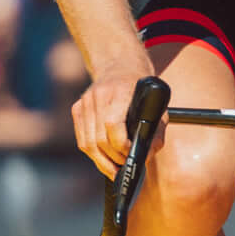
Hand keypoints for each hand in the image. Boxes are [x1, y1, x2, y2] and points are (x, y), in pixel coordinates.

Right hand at [73, 58, 157, 178]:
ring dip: (102, 162)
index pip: (112, 124)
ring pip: (88, 144)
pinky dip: (93, 154)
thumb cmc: (142, 90)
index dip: (121, 145)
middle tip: (124, 167)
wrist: (119, 65)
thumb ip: (156, 132)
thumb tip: (146, 156)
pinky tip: (104, 160)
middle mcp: (98, 96)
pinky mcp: (77, 109)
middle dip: (113, 158)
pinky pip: (82, 139)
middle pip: (99, 139)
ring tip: (115, 170)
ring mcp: (84, 102)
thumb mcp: (157, 107)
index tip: (131, 155)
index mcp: (119, 92)